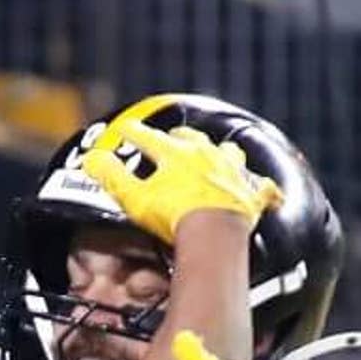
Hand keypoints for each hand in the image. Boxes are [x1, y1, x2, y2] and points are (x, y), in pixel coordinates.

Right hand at [81, 111, 280, 241]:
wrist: (214, 231)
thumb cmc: (173, 215)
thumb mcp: (135, 198)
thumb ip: (113, 178)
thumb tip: (91, 160)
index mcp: (175, 153)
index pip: (149, 138)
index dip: (135, 133)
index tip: (126, 128)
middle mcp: (206, 155)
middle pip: (191, 139)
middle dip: (180, 137)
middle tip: (173, 137)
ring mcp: (231, 172)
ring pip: (228, 154)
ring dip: (221, 153)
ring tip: (218, 154)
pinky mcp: (251, 195)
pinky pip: (263, 190)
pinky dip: (265, 191)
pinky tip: (269, 191)